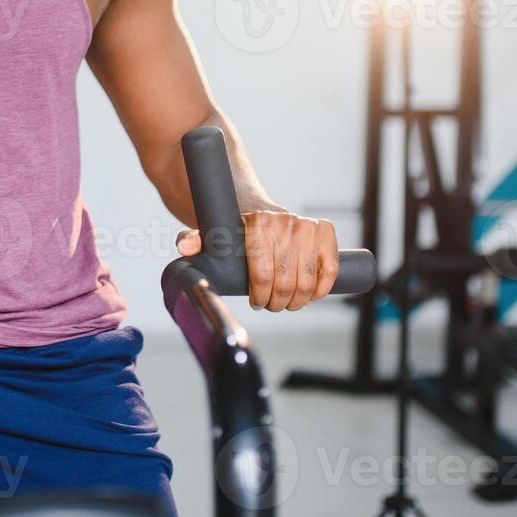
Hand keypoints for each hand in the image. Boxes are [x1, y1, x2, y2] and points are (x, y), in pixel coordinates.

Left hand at [175, 210, 338, 310]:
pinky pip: (330, 269)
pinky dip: (321, 288)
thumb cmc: (233, 231)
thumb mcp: (211, 236)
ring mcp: (308, 226)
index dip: (259, 295)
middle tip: (270, 304)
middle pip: (286, 282)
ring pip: (307, 281)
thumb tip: (185, 246)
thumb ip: (195, 240)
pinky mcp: (325, 232)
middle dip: (277, 301)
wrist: (257, 212)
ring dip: (298, 300)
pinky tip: (310, 294)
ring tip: (286, 302)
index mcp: (258, 223)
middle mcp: (286, 222)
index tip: (255, 301)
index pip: (262, 273)